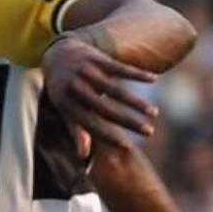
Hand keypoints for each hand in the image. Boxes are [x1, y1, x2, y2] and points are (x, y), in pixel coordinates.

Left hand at [42, 35, 159, 148]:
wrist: (57, 53)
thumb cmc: (65, 89)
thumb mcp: (65, 109)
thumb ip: (76, 130)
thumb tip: (83, 157)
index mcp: (67, 104)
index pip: (90, 125)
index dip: (109, 136)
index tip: (128, 147)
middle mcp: (76, 88)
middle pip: (106, 109)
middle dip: (128, 122)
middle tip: (149, 132)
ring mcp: (86, 71)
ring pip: (116, 90)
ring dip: (136, 102)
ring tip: (154, 113)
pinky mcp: (97, 58)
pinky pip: (120, 68)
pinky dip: (138, 74)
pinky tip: (154, 80)